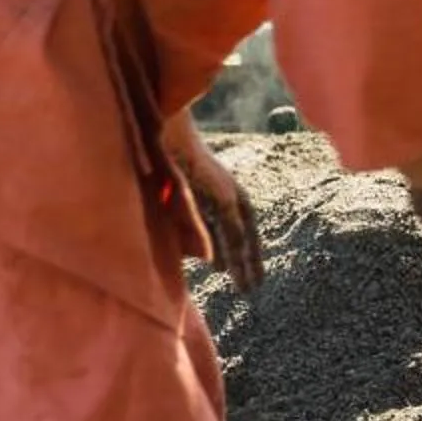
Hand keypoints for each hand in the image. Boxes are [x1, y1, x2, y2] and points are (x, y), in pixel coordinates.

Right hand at [162, 112, 263, 291]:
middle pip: (245, 237)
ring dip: (240, 263)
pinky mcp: (218, 195)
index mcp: (231, 194)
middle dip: (249, 263)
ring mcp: (227, 196)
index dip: (248, 254)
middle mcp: (234, 196)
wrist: (168, 133)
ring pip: (237, 237)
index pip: (244, 231)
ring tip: (246, 287)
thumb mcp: (189, 197)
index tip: (250, 275)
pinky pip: (224, 226)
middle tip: (253, 288)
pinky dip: (222, 247)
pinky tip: (219, 267)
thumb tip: (200, 256)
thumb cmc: (174, 162)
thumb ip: (196, 224)